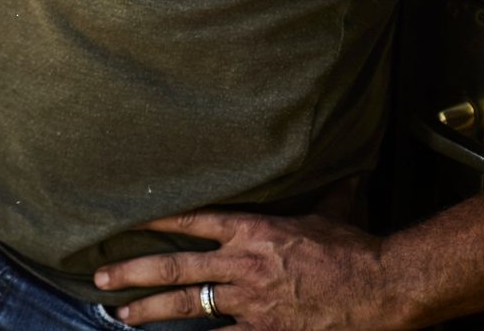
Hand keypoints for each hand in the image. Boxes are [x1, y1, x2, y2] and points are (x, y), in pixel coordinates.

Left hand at [94, 211, 407, 328]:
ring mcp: (250, 301)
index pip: (191, 219)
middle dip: (133, 272)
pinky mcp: (265, 330)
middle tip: (100, 279)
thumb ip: (323, 195)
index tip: (124, 223)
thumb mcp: (332, 212)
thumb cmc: (356, 249)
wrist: (382, 288)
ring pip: (187, 305)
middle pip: (175, 266)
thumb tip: (342, 169)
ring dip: (151, 310)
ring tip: (121, 315)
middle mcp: (242, 264)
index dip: (155, 220)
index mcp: (252, 230)